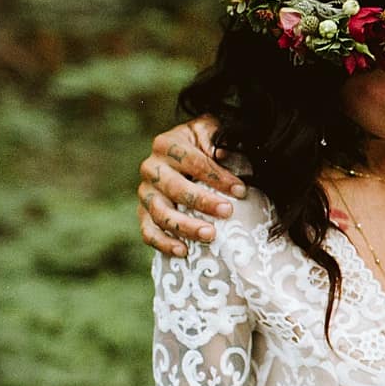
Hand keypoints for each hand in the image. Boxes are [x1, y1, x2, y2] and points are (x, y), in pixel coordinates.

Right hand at [137, 115, 244, 256]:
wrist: (185, 154)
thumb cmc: (207, 144)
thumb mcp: (214, 133)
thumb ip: (221, 140)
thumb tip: (225, 154)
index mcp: (168, 144)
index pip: (193, 162)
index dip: (217, 176)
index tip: (240, 190)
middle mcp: (151, 168)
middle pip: (175, 188)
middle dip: (202, 201)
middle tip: (227, 212)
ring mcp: (145, 192)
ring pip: (160, 213)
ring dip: (185, 226)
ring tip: (210, 235)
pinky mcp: (144, 213)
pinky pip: (148, 231)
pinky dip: (163, 243)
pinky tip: (184, 252)